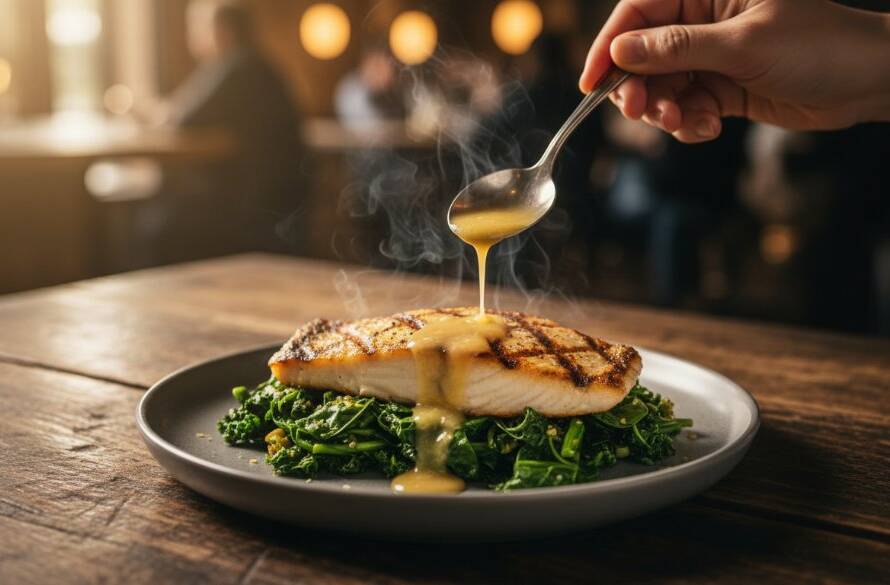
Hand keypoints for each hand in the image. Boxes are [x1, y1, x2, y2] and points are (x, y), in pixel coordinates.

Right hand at [579, 0, 889, 142]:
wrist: (866, 83)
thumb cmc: (818, 45)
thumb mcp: (743, 45)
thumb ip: (677, 48)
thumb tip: (619, 51)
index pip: (638, 12)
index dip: (608, 46)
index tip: (590, 82)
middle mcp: (701, 21)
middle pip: (641, 55)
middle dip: (639, 88)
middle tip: (644, 113)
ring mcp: (709, 57)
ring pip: (660, 88)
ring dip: (666, 112)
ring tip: (689, 122)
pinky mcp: (719, 89)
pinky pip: (683, 109)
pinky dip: (689, 124)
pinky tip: (712, 127)